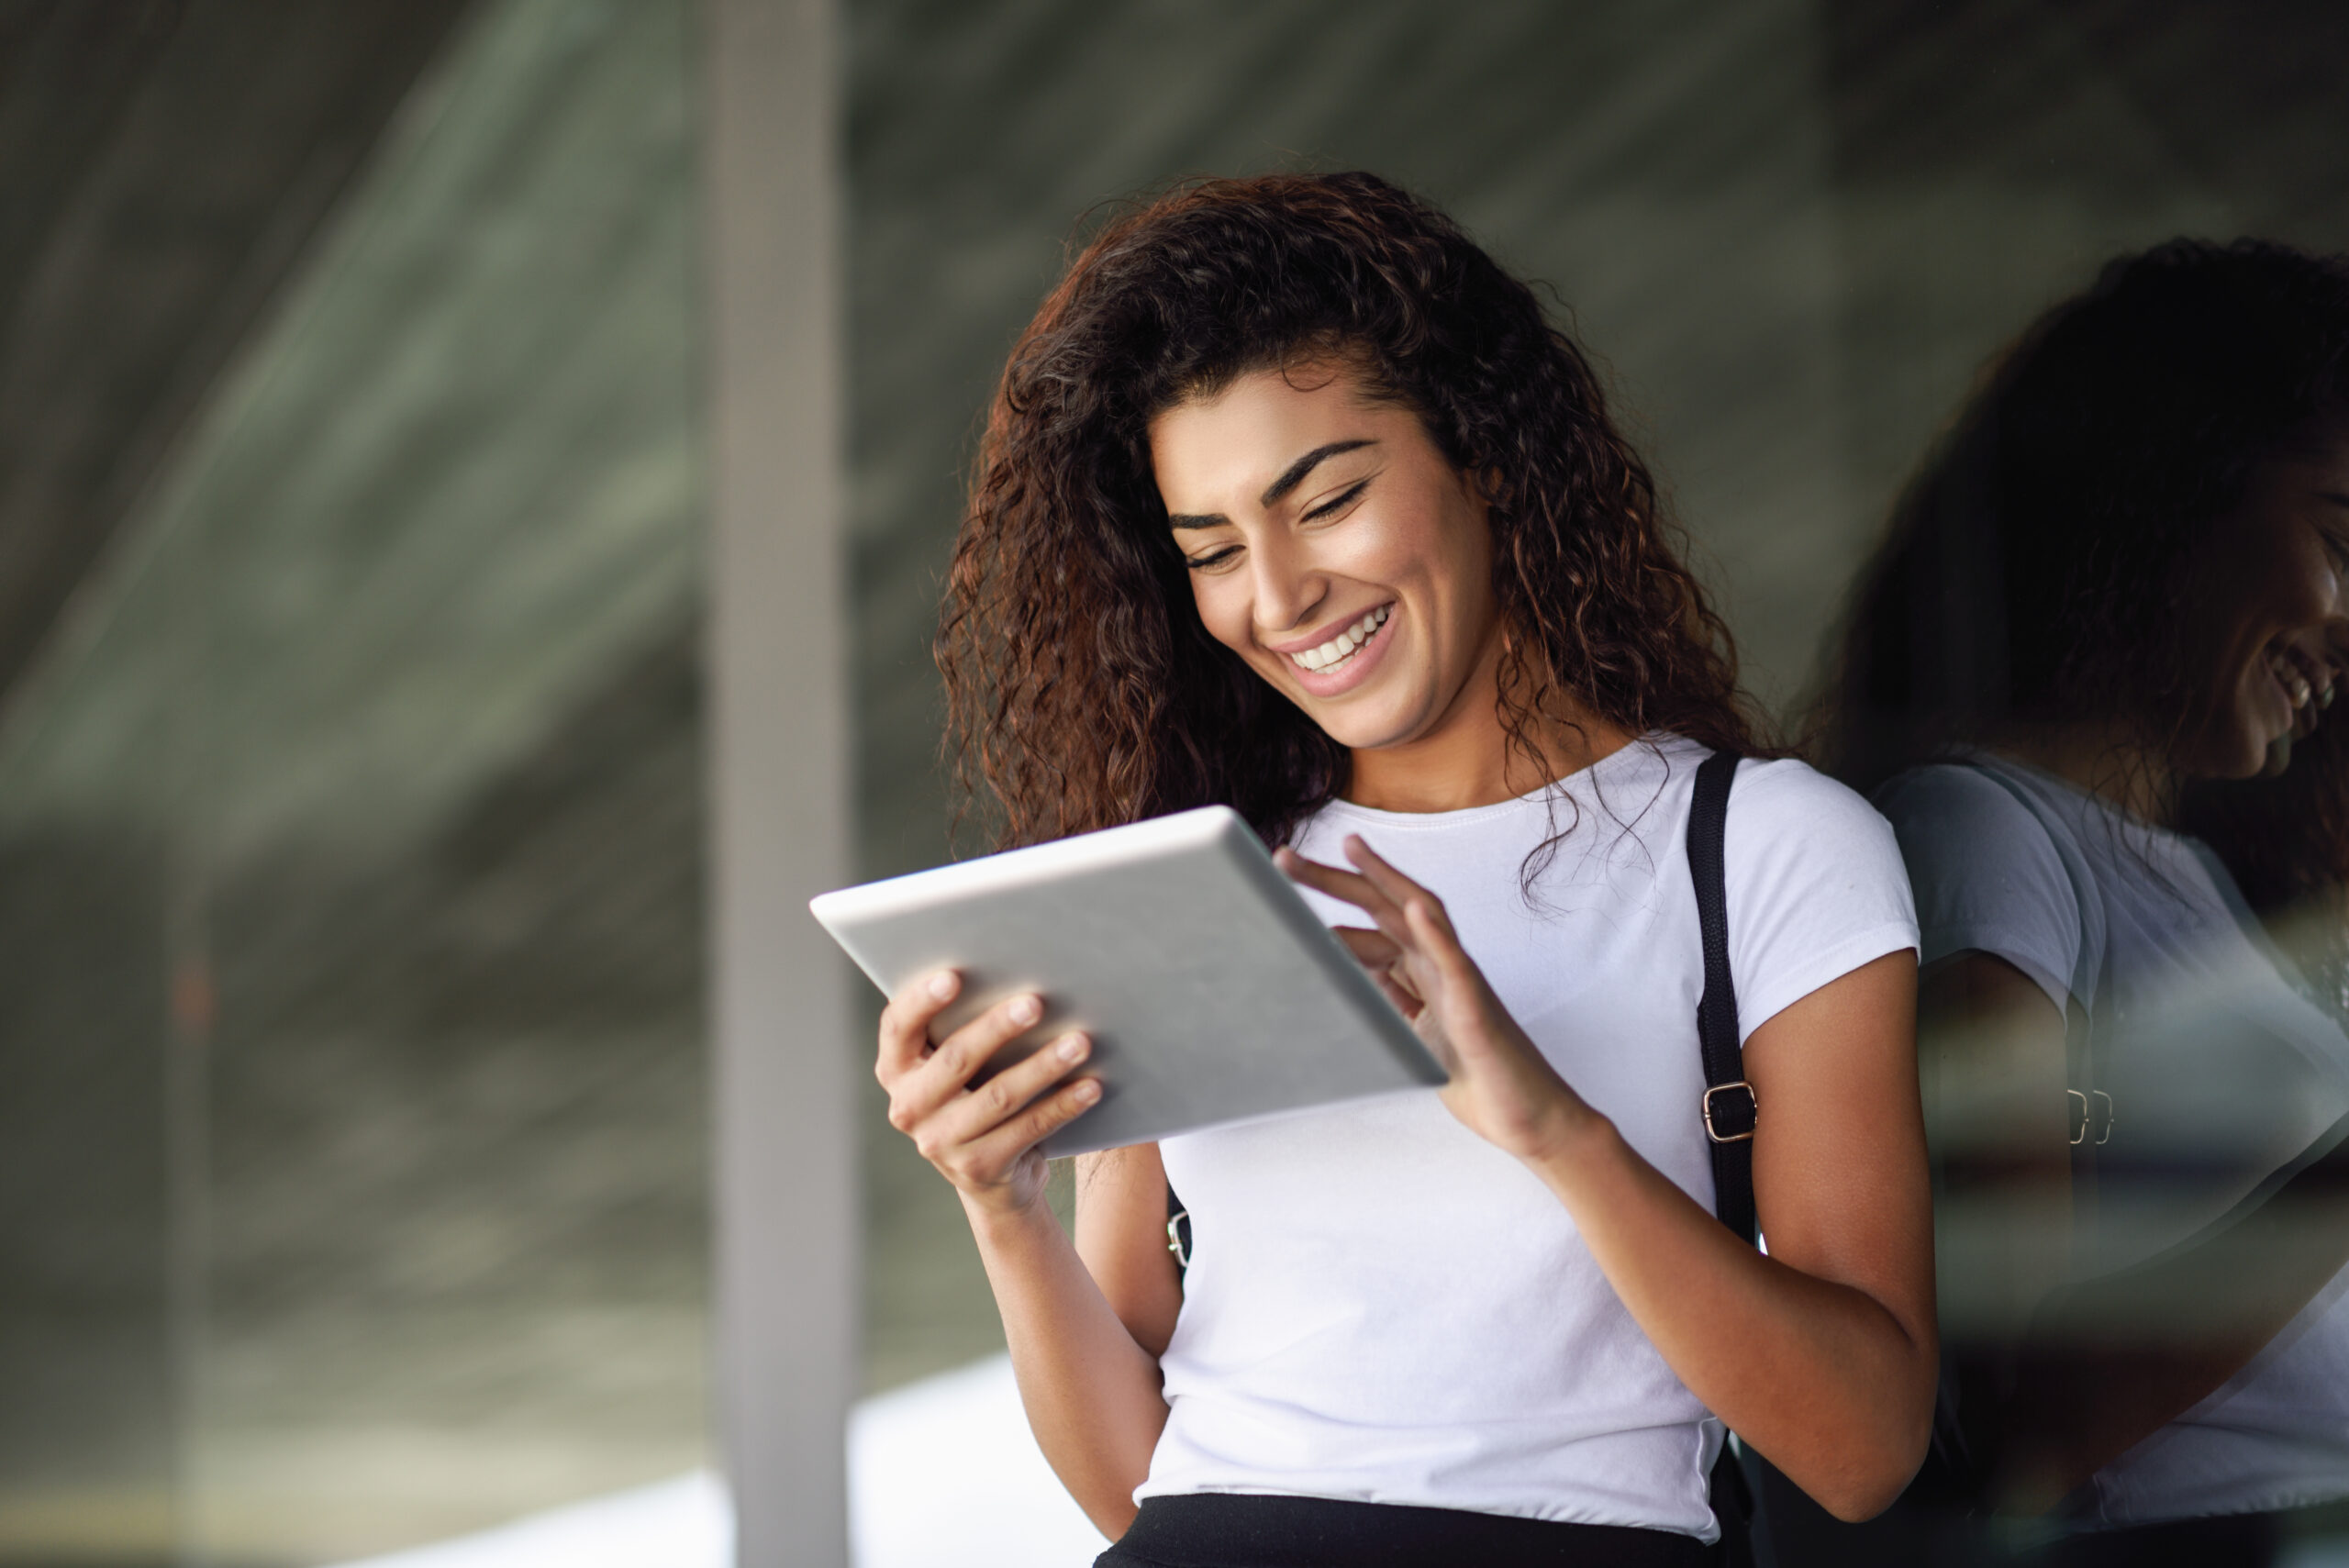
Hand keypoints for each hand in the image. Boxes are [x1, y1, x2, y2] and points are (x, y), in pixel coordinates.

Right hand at [875, 970, 1100, 1215]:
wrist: (989, 1174)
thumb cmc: (974, 1092)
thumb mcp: (954, 1066)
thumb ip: (961, 1026)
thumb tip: (1017, 976)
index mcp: (896, 1069)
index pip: (897, 1027)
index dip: (921, 1001)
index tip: (953, 976)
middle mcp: (909, 1107)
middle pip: (955, 1059)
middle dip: (998, 1028)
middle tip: (1036, 1003)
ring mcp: (941, 1142)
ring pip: (999, 1096)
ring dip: (1043, 1066)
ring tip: (1079, 1042)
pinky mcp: (978, 1168)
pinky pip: (1029, 1129)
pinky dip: (1063, 1105)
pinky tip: (1090, 1086)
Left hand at [1276, 836, 1598, 1162]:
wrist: (1529, 1121)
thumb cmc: (1478, 1080)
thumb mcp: (1411, 1038)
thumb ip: (1383, 1004)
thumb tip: (1336, 981)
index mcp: (1425, 973)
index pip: (1376, 921)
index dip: (1338, 894)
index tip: (1291, 871)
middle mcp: (1442, 968)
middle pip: (1388, 907)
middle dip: (1338, 878)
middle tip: (1284, 858)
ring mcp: (1461, 983)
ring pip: (1423, 918)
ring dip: (1382, 881)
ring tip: (1347, 851)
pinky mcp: (1477, 1010)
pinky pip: (1457, 965)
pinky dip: (1437, 934)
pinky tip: (1415, 909)